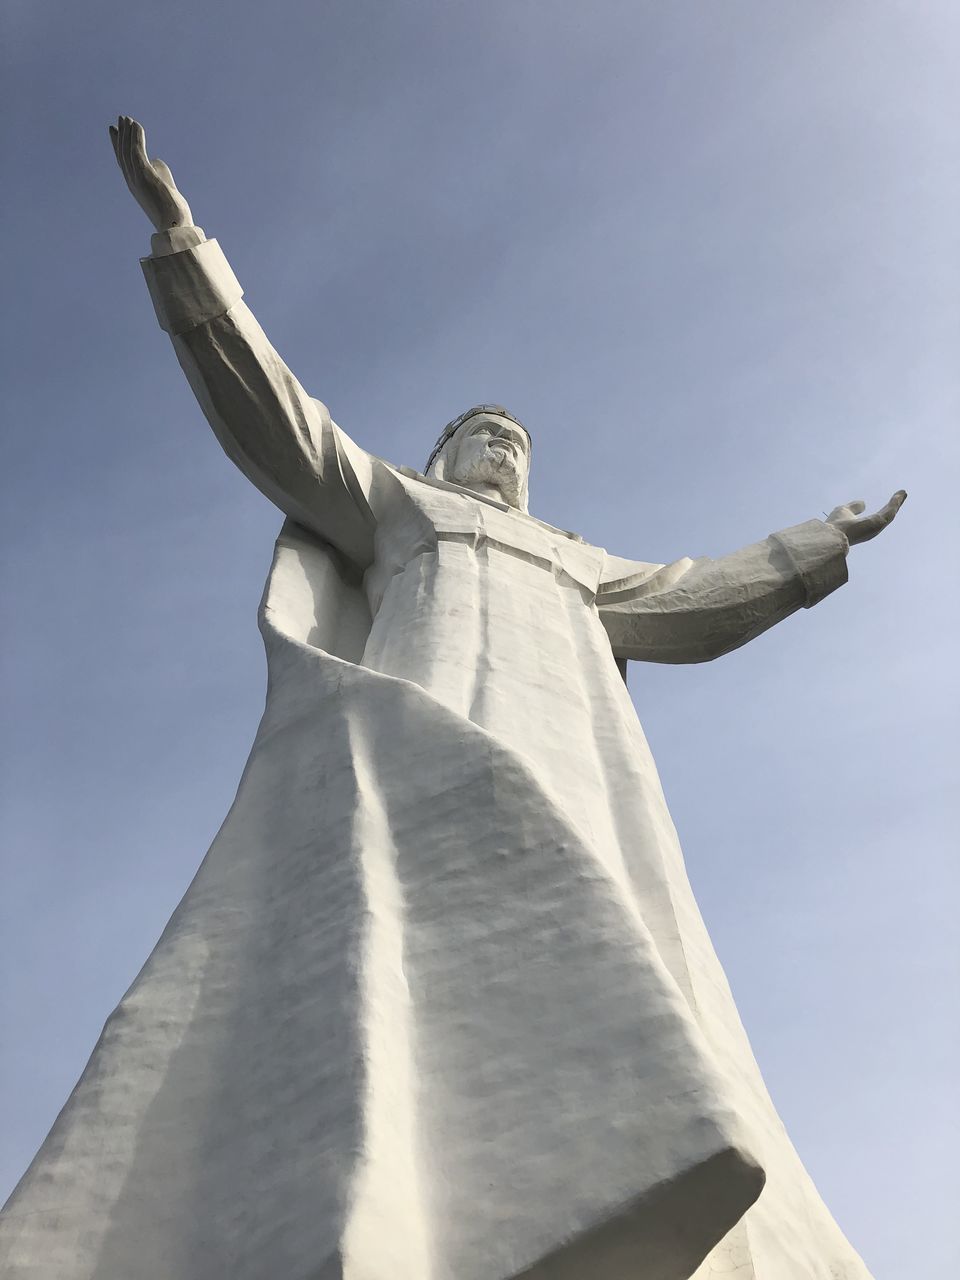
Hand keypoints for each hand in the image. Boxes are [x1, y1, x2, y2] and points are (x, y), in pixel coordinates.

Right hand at [109, 115, 192, 231]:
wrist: (174, 225)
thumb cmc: (172, 211)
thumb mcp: (164, 186)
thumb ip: (159, 171)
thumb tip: (156, 160)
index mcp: (135, 184)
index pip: (123, 161)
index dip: (118, 145)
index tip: (115, 131)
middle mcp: (132, 180)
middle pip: (122, 153)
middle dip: (120, 135)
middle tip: (120, 120)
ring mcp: (137, 178)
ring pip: (128, 150)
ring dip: (127, 132)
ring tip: (127, 118)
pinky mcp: (145, 175)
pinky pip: (137, 151)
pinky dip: (136, 137)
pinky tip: (137, 125)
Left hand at [826, 490, 906, 545]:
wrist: (834, 536)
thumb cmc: (836, 525)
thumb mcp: (845, 510)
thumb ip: (854, 507)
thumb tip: (863, 503)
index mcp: (863, 526)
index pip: (875, 517)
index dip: (880, 508)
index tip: (888, 501)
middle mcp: (871, 528)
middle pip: (885, 516)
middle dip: (893, 505)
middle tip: (901, 495)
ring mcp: (876, 527)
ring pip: (889, 513)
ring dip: (897, 502)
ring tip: (903, 493)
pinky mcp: (879, 523)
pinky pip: (889, 511)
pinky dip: (896, 502)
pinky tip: (901, 493)